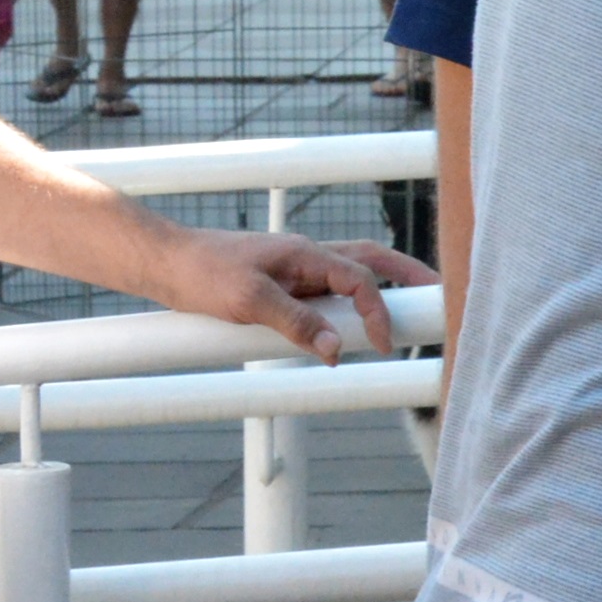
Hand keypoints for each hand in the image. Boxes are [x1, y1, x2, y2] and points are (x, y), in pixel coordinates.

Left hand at [149, 230, 430, 363]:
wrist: (163, 262)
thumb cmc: (200, 273)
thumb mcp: (248, 301)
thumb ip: (296, 323)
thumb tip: (336, 347)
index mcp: (305, 253)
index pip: (361, 279)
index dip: (379, 311)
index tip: (385, 344)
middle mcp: (306, 256)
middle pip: (372, 260)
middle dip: (409, 274)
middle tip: (438, 291)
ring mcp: (295, 268)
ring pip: (351, 272)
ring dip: (380, 285)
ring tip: (403, 306)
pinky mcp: (281, 282)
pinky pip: (324, 289)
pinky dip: (345, 302)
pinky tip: (343, 322)